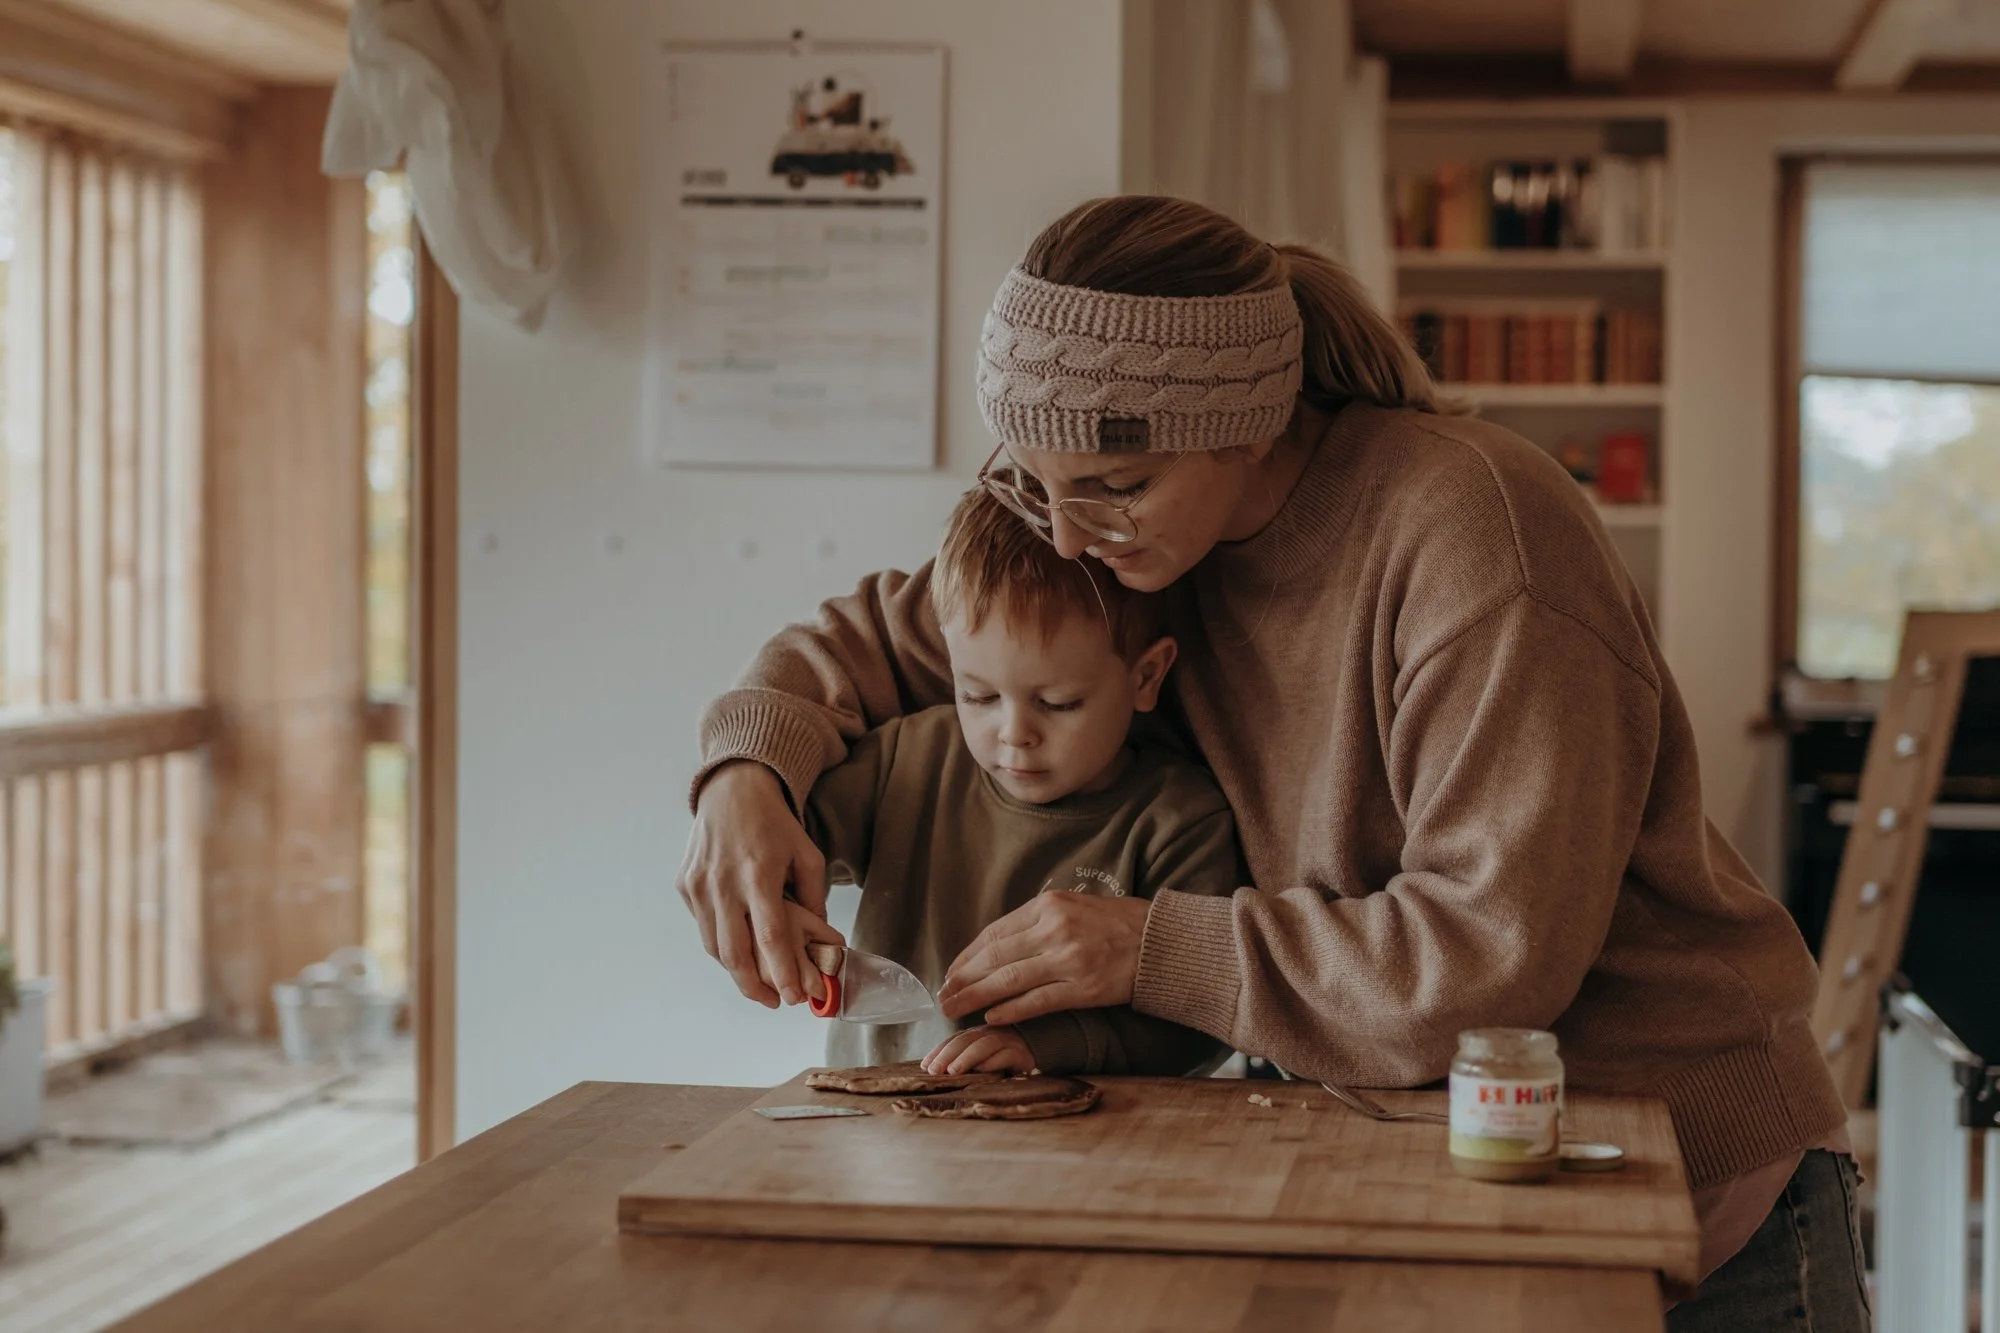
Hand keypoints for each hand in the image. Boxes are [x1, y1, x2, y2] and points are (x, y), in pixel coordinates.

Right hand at [676, 761, 843, 1007]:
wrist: (732, 790)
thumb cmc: (775, 823)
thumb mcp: (807, 855)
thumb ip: (815, 899)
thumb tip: (822, 941)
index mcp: (759, 875)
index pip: (770, 938)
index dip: (782, 973)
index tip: (792, 998)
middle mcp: (724, 882)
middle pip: (735, 953)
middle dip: (754, 987)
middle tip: (774, 1002)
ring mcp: (699, 884)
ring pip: (714, 946)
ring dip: (736, 971)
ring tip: (759, 984)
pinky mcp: (684, 884)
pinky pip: (703, 927)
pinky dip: (720, 944)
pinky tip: (739, 950)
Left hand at [922, 1025, 1037, 1075]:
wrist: (1043, 1052)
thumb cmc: (1009, 1059)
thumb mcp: (984, 1058)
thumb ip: (965, 1058)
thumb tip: (935, 1068)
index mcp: (979, 1033)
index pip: (955, 1039)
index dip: (939, 1050)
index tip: (925, 1065)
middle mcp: (992, 1033)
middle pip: (966, 1040)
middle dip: (947, 1054)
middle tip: (933, 1070)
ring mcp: (1008, 1040)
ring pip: (984, 1045)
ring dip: (966, 1058)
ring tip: (952, 1071)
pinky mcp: (1023, 1053)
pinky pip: (1007, 1054)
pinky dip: (993, 1061)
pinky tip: (982, 1069)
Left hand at [938, 893, 1152, 1025]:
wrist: (1162, 942)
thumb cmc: (1118, 924)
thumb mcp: (1074, 907)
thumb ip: (1038, 922)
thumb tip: (997, 946)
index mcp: (1050, 904)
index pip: (995, 932)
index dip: (968, 955)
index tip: (951, 972)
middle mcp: (1055, 929)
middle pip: (995, 956)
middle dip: (963, 979)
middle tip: (943, 996)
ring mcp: (1069, 959)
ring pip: (1009, 980)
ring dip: (977, 997)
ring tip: (956, 1009)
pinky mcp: (1083, 988)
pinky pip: (1037, 1001)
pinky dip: (1010, 1010)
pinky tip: (991, 1017)